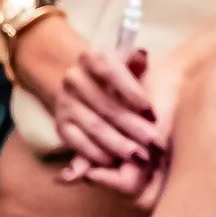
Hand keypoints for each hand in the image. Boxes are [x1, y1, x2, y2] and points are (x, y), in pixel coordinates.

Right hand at [24, 28, 169, 200]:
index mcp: (92, 56)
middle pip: (106, 105)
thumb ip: (137, 64)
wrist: (89, 87)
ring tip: (140, 156)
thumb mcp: (130, 66)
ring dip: (118, 144)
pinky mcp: (61, 126)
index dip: (132, 94)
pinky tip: (116, 161)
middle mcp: (74, 77)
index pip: (111, 73)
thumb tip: (142, 55)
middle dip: (133, 127)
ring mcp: (65, 102)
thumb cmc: (120, 78)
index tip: (152, 113)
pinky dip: (98, 154)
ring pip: (94, 127)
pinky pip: (79, 143)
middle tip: (154, 143)